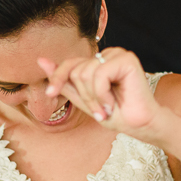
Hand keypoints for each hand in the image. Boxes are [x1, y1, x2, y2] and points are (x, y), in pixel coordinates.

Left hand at [37, 47, 158, 133]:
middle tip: (100, 109)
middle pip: (76, 70)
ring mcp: (118, 54)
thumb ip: (64, 81)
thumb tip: (40, 60)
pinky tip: (113, 102)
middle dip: (84, 95)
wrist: (139, 126)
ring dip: (93, 97)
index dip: (57, 78)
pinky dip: (102, 93)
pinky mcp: (127, 59)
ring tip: (107, 107)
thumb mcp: (83, 99)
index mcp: (98, 62)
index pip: (69, 64)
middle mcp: (107, 54)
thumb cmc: (116, 114)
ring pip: (85, 72)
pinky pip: (99, 74)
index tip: (50, 94)